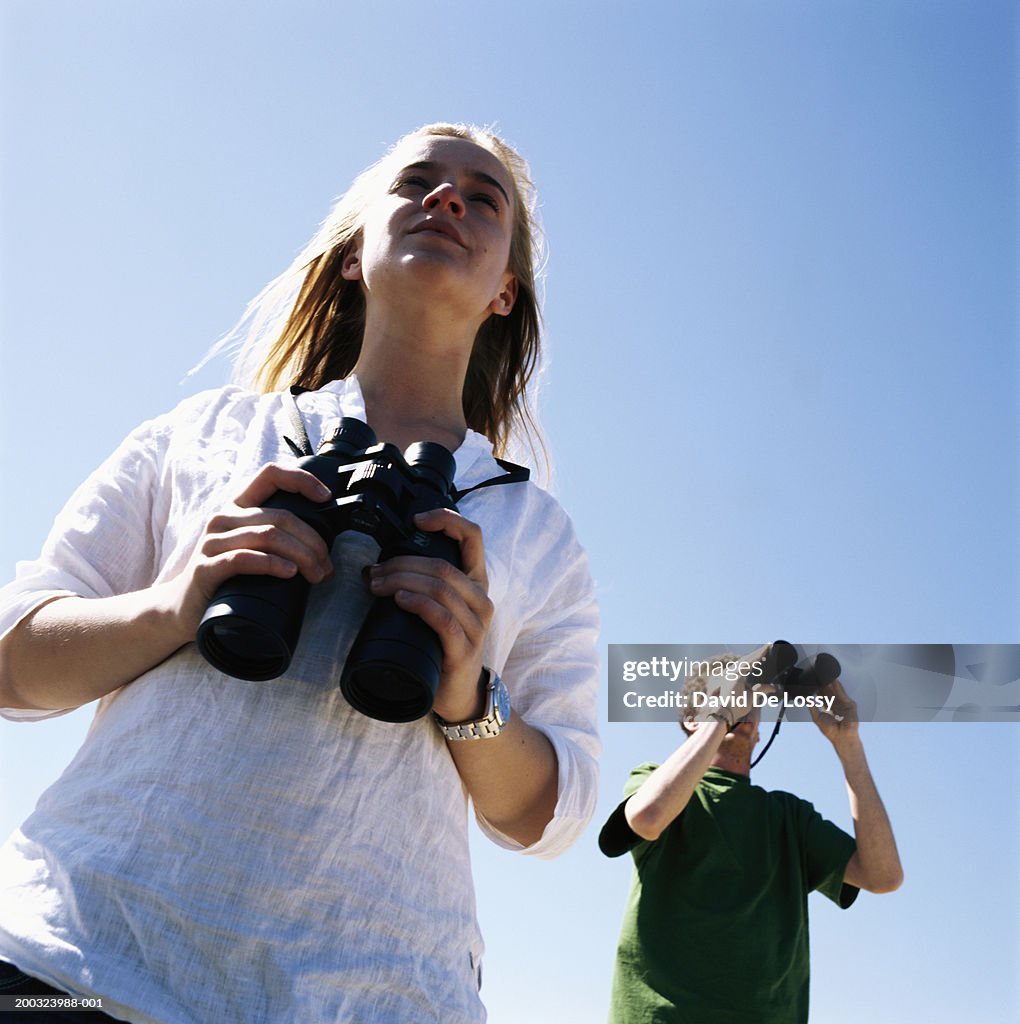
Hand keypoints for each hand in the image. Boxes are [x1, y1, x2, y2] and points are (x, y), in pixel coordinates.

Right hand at [166, 463, 335, 641]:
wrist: (184, 608)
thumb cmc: (227, 577)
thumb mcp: (251, 547)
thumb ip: (276, 534)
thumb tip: (322, 543)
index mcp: (237, 505)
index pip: (270, 474)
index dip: (301, 479)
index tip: (326, 498)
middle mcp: (223, 517)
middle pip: (280, 517)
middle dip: (313, 541)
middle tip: (326, 567)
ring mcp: (212, 542)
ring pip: (268, 536)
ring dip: (301, 556)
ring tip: (317, 575)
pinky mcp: (205, 568)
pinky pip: (243, 558)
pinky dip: (271, 564)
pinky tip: (289, 573)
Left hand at [365, 508, 492, 722]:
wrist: (457, 694)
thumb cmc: (441, 646)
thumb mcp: (438, 609)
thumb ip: (422, 585)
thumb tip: (376, 566)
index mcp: (476, 582)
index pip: (472, 537)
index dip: (447, 521)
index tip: (417, 520)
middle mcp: (481, 599)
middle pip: (441, 566)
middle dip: (401, 564)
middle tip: (373, 573)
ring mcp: (476, 625)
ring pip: (439, 589)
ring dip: (402, 582)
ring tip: (376, 586)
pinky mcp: (464, 648)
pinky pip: (443, 619)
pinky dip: (419, 605)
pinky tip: (400, 601)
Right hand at [688, 644, 770, 728]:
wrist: (726, 714)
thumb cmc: (736, 706)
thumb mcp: (752, 697)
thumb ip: (761, 689)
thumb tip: (773, 687)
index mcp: (736, 676)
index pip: (748, 664)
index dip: (758, 657)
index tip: (766, 651)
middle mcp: (733, 672)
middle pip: (749, 659)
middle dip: (759, 652)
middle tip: (769, 645)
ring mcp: (733, 673)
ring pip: (749, 659)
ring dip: (759, 653)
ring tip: (768, 646)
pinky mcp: (735, 675)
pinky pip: (749, 664)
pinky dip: (757, 658)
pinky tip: (764, 653)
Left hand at [811, 679, 859, 746]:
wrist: (842, 738)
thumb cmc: (831, 731)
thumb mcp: (817, 716)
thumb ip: (811, 706)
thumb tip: (804, 697)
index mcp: (829, 707)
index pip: (822, 695)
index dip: (817, 688)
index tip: (812, 681)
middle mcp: (836, 704)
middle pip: (829, 691)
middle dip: (823, 683)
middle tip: (817, 674)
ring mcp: (843, 704)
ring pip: (836, 690)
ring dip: (831, 682)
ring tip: (825, 674)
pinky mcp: (850, 705)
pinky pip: (842, 693)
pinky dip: (838, 687)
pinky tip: (834, 680)